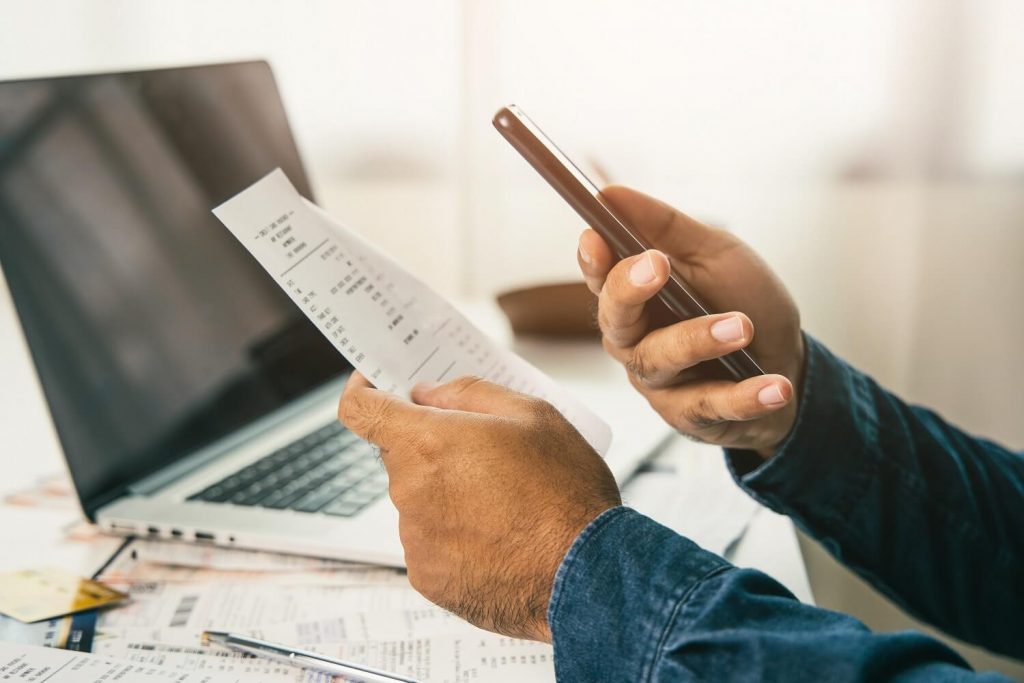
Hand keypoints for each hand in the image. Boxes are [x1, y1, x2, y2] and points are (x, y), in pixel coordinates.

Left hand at [337, 374, 620, 641]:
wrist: (587, 575)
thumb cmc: (565, 490)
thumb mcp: (532, 414)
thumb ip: (468, 393)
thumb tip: (428, 394)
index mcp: (427, 442)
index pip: (359, 410)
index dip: (363, 392)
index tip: (375, 388)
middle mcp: (409, 490)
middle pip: (399, 456)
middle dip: (432, 448)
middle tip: (484, 454)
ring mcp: (415, 539)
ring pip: (417, 500)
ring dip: (447, 494)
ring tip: (504, 505)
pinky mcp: (427, 578)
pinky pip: (430, 543)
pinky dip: (455, 536)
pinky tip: (499, 538)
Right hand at [577, 186, 803, 455]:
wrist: (788, 364)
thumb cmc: (743, 303)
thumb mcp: (715, 254)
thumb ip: (666, 228)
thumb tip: (610, 194)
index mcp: (637, 296)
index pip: (601, 276)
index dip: (593, 259)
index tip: (597, 236)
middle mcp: (636, 340)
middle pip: (615, 319)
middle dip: (630, 291)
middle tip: (658, 266)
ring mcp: (660, 382)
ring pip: (660, 361)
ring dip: (699, 340)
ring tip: (742, 328)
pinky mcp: (692, 417)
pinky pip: (712, 406)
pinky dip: (746, 397)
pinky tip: (774, 386)